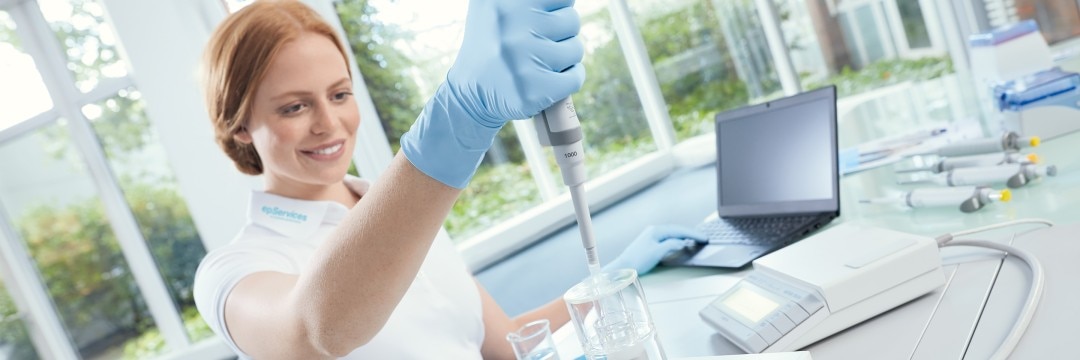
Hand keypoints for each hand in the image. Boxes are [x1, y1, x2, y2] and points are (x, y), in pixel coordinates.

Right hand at [400, 0, 584, 188]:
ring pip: (575, 49)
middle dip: (561, 33)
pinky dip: (570, 78)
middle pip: (572, 21)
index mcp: (506, 3)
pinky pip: (575, 77)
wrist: (471, 93)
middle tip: (538, 43)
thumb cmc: (493, 43)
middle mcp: (513, 28)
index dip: (556, 11)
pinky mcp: (533, 90)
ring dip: (565, 57)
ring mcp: (523, 60)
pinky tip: (553, 77)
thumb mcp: (494, 6)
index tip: (543, 21)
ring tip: (541, 60)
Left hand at [604, 225, 707, 275]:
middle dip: (691, 233)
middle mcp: (654, 231)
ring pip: (673, 234)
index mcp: (657, 230)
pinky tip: (681, 242)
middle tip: (704, 237)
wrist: (623, 267)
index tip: (704, 237)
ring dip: (685, 236)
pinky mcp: (650, 242)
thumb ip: (671, 245)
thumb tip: (682, 242)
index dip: (693, 234)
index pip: (680, 230)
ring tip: (696, 239)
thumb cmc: (638, 260)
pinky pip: (668, 238)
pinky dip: (678, 239)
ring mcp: (652, 236)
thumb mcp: (657, 252)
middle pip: (677, 230)